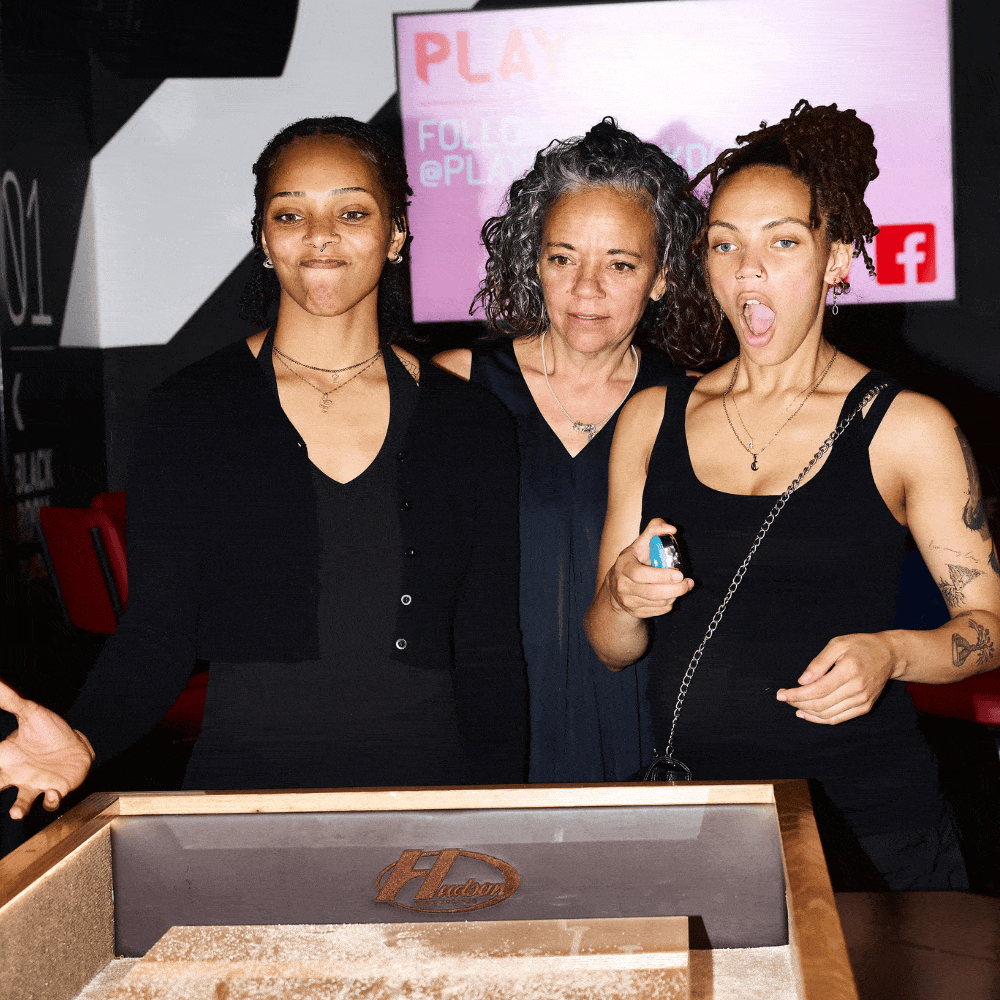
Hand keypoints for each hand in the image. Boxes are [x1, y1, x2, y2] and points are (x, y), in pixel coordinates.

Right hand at [0, 678, 93, 819]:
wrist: (76, 745)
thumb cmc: (49, 731)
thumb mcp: (30, 713)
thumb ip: (10, 700)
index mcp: (5, 758)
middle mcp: (16, 775)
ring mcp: (35, 785)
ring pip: (21, 802)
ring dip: (18, 808)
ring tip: (15, 813)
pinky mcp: (56, 790)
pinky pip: (49, 801)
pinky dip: (50, 801)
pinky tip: (53, 794)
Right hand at [606, 518, 693, 618]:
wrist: (615, 585)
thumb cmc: (633, 560)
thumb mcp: (640, 543)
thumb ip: (654, 529)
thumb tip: (672, 529)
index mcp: (623, 566)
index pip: (639, 574)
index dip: (660, 576)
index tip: (679, 574)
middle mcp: (622, 586)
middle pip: (651, 592)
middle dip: (674, 589)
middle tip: (688, 583)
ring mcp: (628, 601)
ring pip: (657, 603)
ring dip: (674, 595)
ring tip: (683, 587)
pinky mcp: (635, 612)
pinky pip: (658, 610)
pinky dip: (669, 604)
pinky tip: (672, 595)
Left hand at [776, 632, 897, 724]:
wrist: (888, 655)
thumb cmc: (860, 646)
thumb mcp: (837, 644)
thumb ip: (818, 663)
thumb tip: (802, 681)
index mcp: (849, 671)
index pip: (817, 690)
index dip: (796, 695)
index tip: (781, 695)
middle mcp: (857, 689)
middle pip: (821, 704)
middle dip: (798, 703)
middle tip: (784, 697)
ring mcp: (863, 700)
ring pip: (828, 715)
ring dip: (807, 712)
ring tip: (793, 705)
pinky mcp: (865, 707)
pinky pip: (838, 718)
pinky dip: (820, 719)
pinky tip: (807, 714)